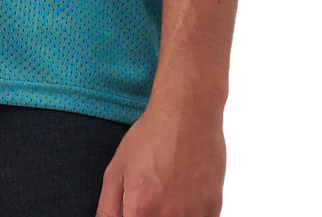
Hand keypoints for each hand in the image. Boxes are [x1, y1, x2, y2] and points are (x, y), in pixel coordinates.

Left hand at [96, 97, 225, 216]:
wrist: (186, 113)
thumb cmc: (151, 136)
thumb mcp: (116, 169)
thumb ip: (108, 207)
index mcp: (140, 211)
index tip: (134, 209)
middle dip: (149, 213)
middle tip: (151, 196)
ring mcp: (194, 215)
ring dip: (171, 214)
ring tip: (168, 191)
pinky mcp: (213, 208)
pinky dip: (190, 214)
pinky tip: (184, 195)